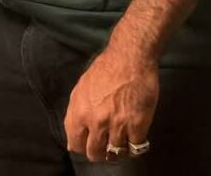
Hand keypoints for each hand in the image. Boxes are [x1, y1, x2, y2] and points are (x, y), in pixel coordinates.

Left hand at [64, 43, 158, 162]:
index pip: (75, 145)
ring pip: (115, 154)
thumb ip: (75, 113)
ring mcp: (118, 125)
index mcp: (80, 112)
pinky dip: (135, 144)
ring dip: (119, 150)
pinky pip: (135, 147)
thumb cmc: (105, 68)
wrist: (130, 56)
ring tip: (123, 141)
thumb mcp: (81, 88)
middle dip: (100, 152)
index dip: (83, 146)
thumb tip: (72, 138)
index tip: (90, 142)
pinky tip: (135, 136)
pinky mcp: (138, 124)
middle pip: (95, 154)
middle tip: (107, 144)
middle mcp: (97, 122)